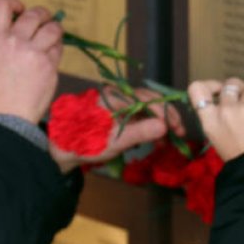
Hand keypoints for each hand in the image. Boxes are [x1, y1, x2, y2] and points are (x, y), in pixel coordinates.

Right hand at [0, 0, 63, 122]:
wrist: (8, 116)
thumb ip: (5, 40)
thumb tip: (25, 26)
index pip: (1, 6)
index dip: (13, 2)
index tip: (19, 9)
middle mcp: (15, 42)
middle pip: (34, 14)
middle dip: (42, 15)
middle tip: (43, 21)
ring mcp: (34, 53)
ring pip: (52, 28)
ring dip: (54, 29)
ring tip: (51, 36)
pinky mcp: (49, 64)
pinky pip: (58, 48)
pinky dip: (56, 49)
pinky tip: (50, 56)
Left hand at [50, 85, 179, 173]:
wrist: (64, 149)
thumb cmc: (86, 143)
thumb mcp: (115, 141)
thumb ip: (139, 132)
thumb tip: (163, 127)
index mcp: (116, 96)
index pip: (149, 100)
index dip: (166, 115)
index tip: (177, 130)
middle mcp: (117, 94)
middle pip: (150, 100)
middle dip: (166, 117)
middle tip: (179, 133)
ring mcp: (117, 102)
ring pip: (145, 107)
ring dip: (158, 122)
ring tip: (166, 140)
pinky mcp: (116, 111)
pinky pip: (137, 113)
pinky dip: (148, 124)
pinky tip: (153, 138)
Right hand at [188, 78, 243, 160]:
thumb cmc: (240, 157)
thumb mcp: (218, 138)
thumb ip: (217, 117)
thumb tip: (223, 100)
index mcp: (210, 121)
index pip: (197, 89)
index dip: (209, 85)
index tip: (217, 90)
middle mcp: (226, 110)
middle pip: (229, 84)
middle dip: (236, 89)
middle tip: (243, 101)